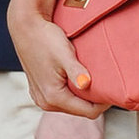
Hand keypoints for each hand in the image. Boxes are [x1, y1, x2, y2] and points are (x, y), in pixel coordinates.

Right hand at [8, 3, 109, 118]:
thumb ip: (76, 71)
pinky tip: (77, 77)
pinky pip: (62, 98)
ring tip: (91, 78)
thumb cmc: (45, 38)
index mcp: (53, 97)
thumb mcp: (64, 54)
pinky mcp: (39, 91)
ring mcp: (40, 98)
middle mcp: (45, 102)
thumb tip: (86, 84)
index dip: (104, 103)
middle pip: (80, 110)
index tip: (113, 90)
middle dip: (94, 99)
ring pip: (71, 105)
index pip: (89, 112)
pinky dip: (72, 91)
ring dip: (83, 95)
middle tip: (105, 83)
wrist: (25, 27)